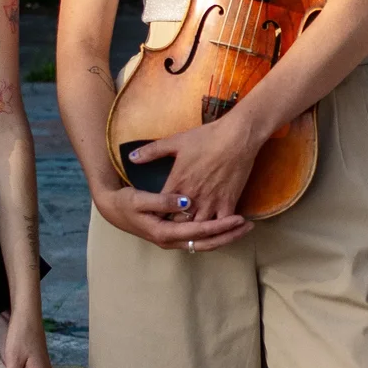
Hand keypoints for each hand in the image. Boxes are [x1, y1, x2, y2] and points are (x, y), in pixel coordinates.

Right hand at [92, 183, 251, 251]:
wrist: (112, 210)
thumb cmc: (125, 202)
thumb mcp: (140, 199)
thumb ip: (162, 201)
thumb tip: (186, 203)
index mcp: (165, 233)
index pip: (199, 233)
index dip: (220, 226)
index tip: (239, 219)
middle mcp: (171, 241)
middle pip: (207, 243)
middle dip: (229, 235)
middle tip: (249, 226)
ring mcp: (173, 240)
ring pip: (205, 243)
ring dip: (224, 236)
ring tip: (244, 226)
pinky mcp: (175, 235)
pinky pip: (199, 238)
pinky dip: (214, 234)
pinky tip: (226, 225)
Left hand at [129, 114, 261, 221]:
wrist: (237, 136)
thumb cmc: (206, 137)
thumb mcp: (175, 141)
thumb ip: (151, 152)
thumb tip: (131, 157)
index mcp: (177, 182)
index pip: (160, 208)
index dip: (156, 215)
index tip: (152, 217)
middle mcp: (192, 196)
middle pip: (178, 222)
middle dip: (173, 225)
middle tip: (170, 228)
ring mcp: (211, 201)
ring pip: (198, 227)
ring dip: (194, 229)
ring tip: (190, 231)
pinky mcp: (228, 202)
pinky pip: (221, 224)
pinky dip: (217, 229)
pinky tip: (215, 230)